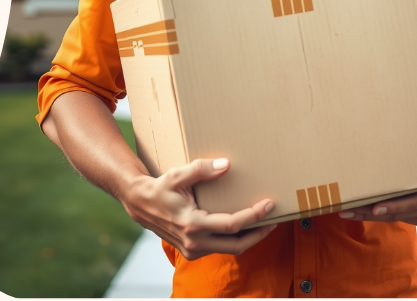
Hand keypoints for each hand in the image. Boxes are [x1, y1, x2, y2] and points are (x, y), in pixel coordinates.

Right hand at [122, 157, 276, 259]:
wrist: (141, 206)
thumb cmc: (160, 188)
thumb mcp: (178, 174)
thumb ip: (202, 169)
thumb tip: (226, 165)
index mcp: (192, 224)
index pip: (232, 225)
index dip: (253, 216)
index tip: (268, 204)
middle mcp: (194, 242)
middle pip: (237, 244)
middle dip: (259, 233)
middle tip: (275, 218)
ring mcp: (194, 250)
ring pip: (230, 249)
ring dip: (250, 237)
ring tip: (265, 221)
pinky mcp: (193, 251)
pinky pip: (222, 247)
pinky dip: (236, 239)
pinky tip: (245, 225)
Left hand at [338, 114, 416, 226]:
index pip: (413, 202)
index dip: (394, 205)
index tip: (375, 207)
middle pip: (398, 213)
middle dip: (372, 213)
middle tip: (348, 210)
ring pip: (394, 217)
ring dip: (369, 216)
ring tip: (346, 211)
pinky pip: (397, 218)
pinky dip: (378, 216)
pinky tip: (358, 211)